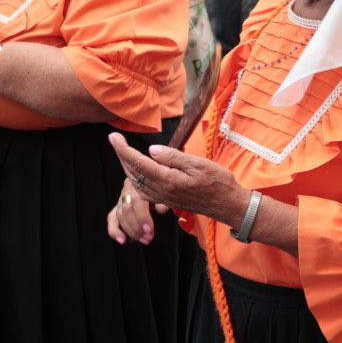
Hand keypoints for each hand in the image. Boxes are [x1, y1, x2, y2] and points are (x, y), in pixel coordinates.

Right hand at [106, 184, 167, 244]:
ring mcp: (121, 201)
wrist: (152, 187)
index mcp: (138, 184)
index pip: (137, 201)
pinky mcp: (117, 209)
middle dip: (137, 227)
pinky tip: (122, 240)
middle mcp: (126, 191)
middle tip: (148, 237)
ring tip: (144, 239)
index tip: (149, 229)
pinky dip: (115, 231)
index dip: (142, 217)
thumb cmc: (159, 191)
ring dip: (131, 231)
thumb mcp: (163, 193)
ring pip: (120, 217)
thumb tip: (162, 209)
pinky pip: (112, 220)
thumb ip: (162, 200)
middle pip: (127, 211)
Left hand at [109, 132, 243, 221]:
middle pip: (133, 173)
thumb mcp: (198, 164)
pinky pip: (144, 191)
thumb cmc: (218, 182)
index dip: (123, 149)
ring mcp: (163, 198)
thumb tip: (151, 150)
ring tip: (123, 152)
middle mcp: (162, 192)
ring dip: (127, 167)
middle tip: (115, 139)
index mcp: (168, 180)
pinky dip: (136, 179)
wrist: (228, 204)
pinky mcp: (167, 201)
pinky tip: (138, 171)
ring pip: (136, 183)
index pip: (139, 163)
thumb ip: (173, 157)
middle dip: (122, 156)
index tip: (113, 137)